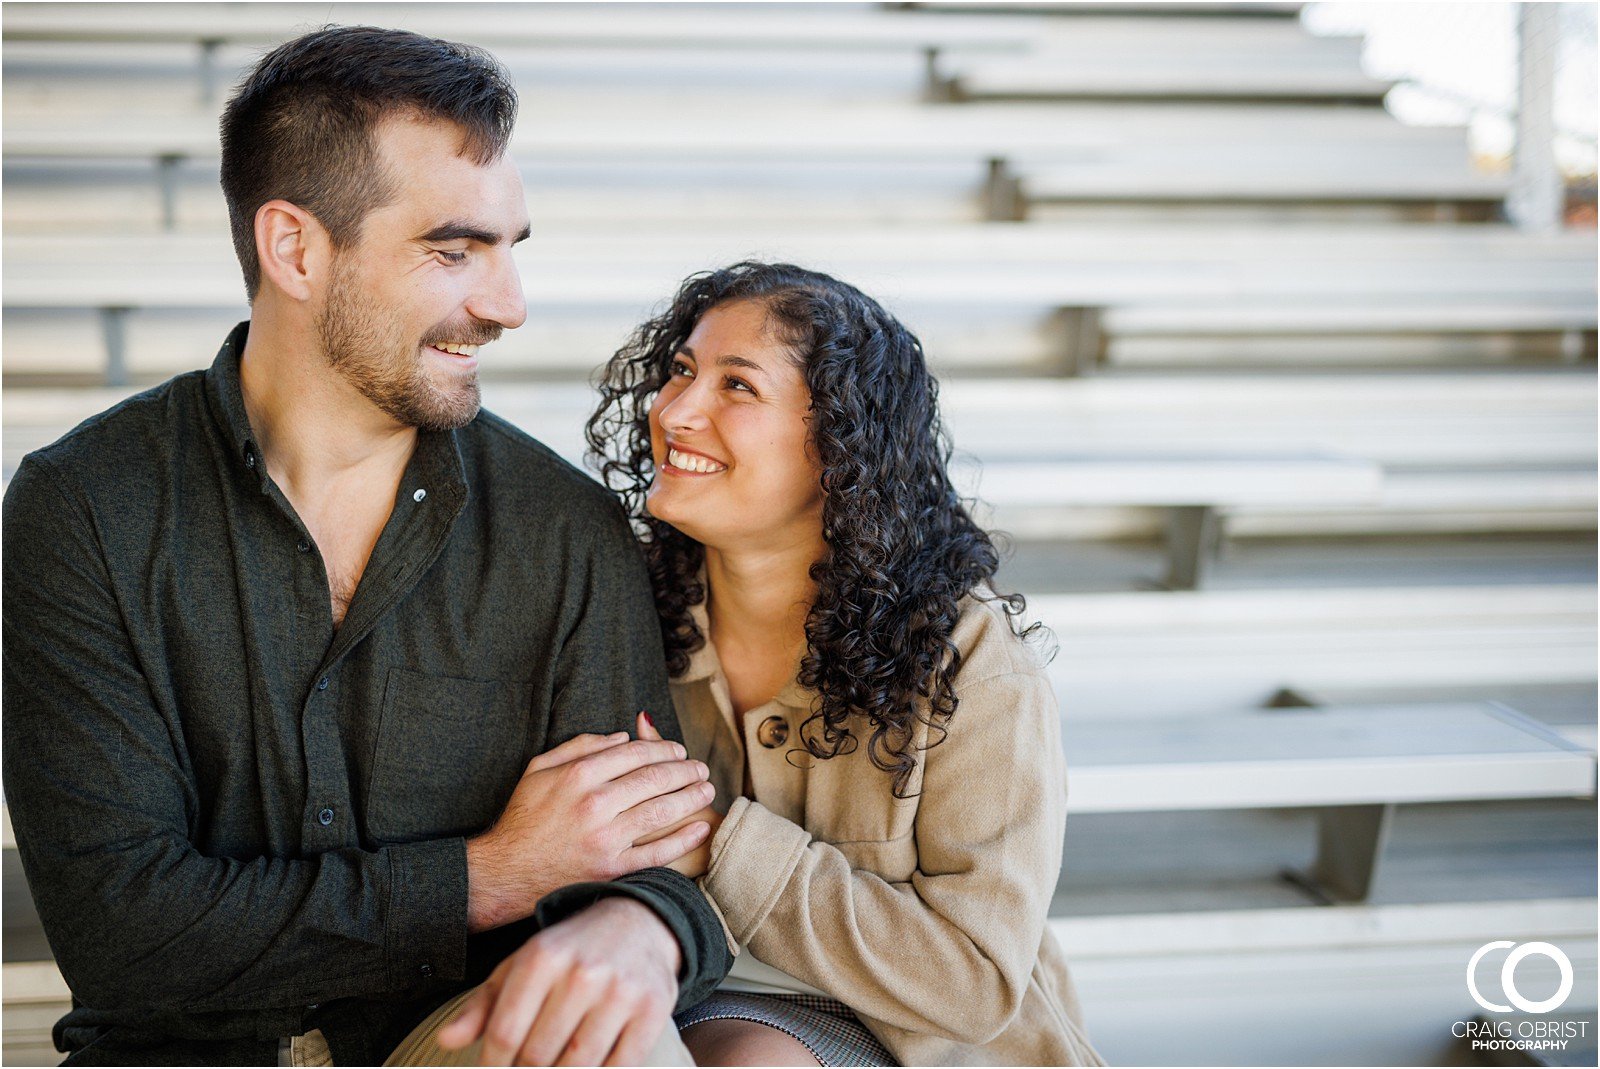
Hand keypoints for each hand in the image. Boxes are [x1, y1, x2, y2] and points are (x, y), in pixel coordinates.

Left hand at [437, 897, 679, 1065]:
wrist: (640, 923)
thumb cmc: (571, 952)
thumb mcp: (522, 966)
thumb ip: (482, 1005)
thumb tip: (446, 1041)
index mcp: (542, 957)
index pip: (504, 1036)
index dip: (494, 1066)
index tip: (497, 1068)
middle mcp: (582, 971)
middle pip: (538, 1057)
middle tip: (531, 1064)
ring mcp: (621, 991)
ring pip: (577, 1066)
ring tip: (557, 1064)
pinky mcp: (653, 1009)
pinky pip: (619, 1067)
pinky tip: (590, 1066)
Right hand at [466, 732, 713, 930]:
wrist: (506, 872)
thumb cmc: (522, 818)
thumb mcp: (539, 769)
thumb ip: (580, 746)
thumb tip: (623, 736)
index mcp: (579, 775)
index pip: (634, 753)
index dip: (662, 748)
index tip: (678, 750)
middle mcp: (595, 804)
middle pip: (654, 778)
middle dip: (684, 770)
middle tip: (700, 767)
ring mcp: (605, 838)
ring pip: (661, 811)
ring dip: (690, 797)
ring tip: (706, 789)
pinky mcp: (611, 869)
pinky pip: (656, 852)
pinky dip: (683, 839)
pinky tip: (700, 828)